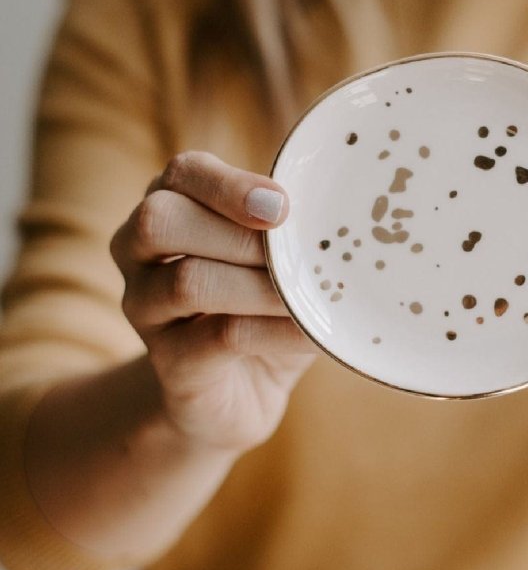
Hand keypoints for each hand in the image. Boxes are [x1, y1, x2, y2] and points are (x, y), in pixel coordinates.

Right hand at [110, 151, 315, 454]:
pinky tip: (313, 334)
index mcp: (170, 207)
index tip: (282, 205)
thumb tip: (347, 220)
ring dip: (260, 286)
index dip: (229, 185)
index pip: (184, 173)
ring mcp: (144, 309)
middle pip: (161, 219)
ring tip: (308, 295)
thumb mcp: (278, 262)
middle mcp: (139, 253)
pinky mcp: (168, 362)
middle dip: (236, 233)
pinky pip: (219, 337)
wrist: (237, 396)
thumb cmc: (263, 310)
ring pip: (187, 281)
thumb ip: (294, 235)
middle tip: (292, 252)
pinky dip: (275, 331)